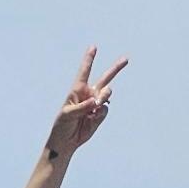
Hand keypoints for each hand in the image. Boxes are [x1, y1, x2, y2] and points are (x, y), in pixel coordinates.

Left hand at [45, 46, 127, 160]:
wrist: (67, 141)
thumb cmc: (62, 124)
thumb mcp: (68, 114)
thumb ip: (82, 107)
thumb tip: (96, 102)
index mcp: (77, 90)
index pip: (84, 72)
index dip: (89, 59)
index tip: (93, 47)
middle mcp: (88, 94)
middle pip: (105, 78)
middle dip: (116, 68)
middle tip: (126, 59)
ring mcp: (96, 104)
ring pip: (107, 94)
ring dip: (104, 97)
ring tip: (96, 106)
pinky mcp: (100, 114)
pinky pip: (105, 110)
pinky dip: (100, 114)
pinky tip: (92, 119)